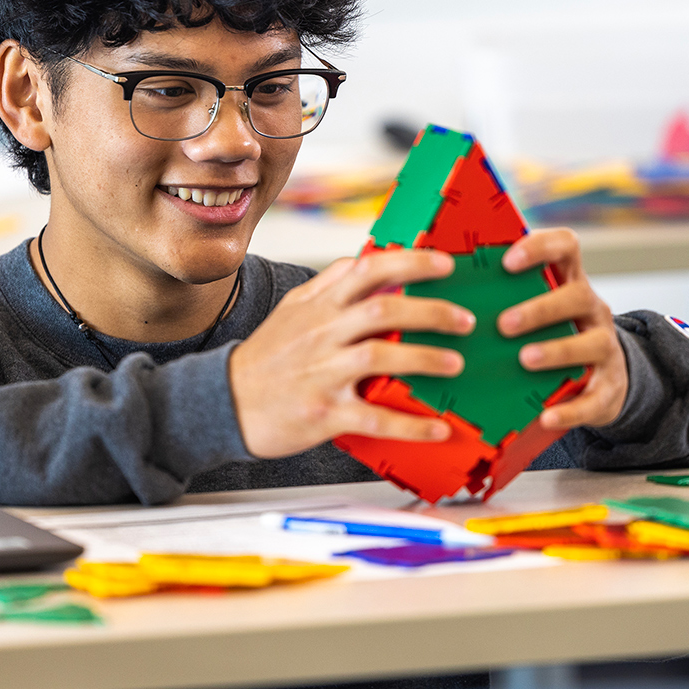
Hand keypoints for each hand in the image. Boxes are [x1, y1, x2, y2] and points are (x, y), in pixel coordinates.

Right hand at [229, 249, 475, 457]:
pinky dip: (410, 425)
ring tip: (455, 363)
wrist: (224, 402)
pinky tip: (438, 428)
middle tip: (465, 319)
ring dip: (424, 358)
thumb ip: (328, 285)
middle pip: (383, 310)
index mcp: (318, 307)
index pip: (367, 271)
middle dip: (430, 311)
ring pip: (380, 356)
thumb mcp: (291, 310)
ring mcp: (322, 373)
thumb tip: (364, 259)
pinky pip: (374, 418)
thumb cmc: (266, 358)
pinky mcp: (324, 413)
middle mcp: (322, 334)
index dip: (409, 263)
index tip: (444, 264)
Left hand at [497, 228, 628, 430]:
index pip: (565, 246)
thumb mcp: (532, 306)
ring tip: (524, 359)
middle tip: (503, 324)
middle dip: (540, 308)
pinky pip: (594, 398)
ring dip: (557, 350)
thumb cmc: (548, 334)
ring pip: (593, 342)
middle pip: (577, 296)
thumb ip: (500, 293)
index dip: (540, 247)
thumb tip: (439, 285)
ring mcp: (604, 346)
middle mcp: (591, 309)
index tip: (507, 261)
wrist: (600, 379)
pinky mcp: (608, 387)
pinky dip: (570, 408)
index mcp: (568, 281)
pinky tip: (545, 416)